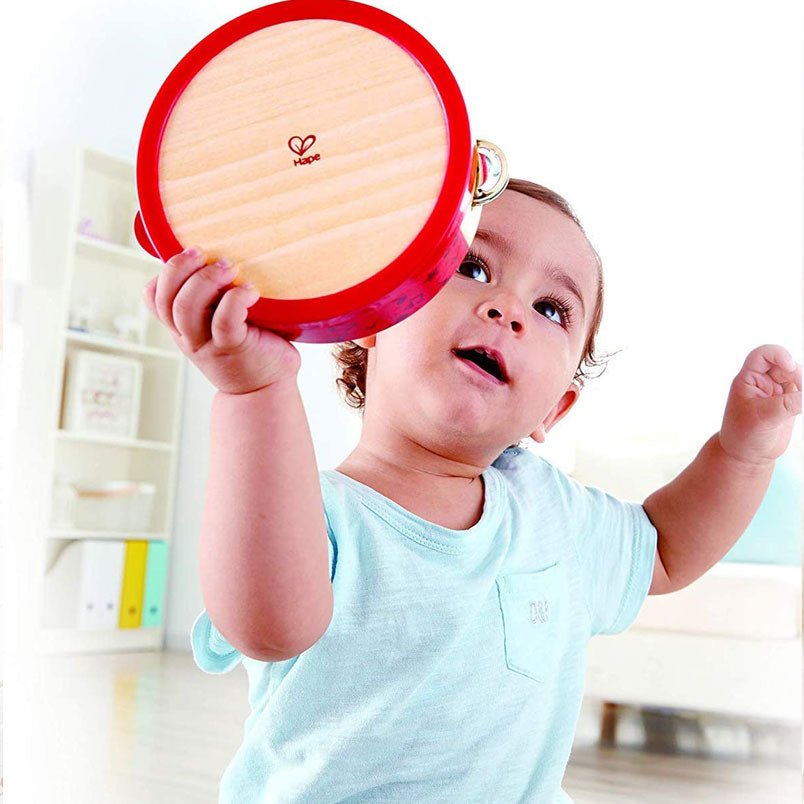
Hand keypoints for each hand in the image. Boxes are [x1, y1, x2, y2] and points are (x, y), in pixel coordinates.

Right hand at [143, 247, 300, 394]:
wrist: (265, 390)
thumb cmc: (251, 348)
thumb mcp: (224, 323)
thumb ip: (216, 299)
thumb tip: (225, 252)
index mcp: (183, 327)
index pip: (154, 298)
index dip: (163, 274)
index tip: (187, 255)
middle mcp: (189, 336)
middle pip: (166, 299)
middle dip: (179, 268)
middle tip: (203, 252)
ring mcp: (208, 344)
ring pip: (186, 309)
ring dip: (204, 280)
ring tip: (228, 266)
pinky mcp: (232, 348)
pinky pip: (224, 321)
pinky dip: (235, 299)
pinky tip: (251, 291)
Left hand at [718, 344, 801, 466]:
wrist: (747, 455)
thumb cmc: (744, 435)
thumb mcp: (763, 418)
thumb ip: (787, 405)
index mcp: (747, 380)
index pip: (762, 355)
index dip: (778, 354)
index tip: (788, 366)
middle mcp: (762, 382)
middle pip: (785, 365)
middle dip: (796, 374)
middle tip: (800, 391)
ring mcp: (776, 392)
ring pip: (796, 377)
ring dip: (803, 384)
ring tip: (799, 403)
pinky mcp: (788, 403)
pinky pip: (803, 391)